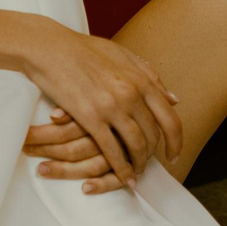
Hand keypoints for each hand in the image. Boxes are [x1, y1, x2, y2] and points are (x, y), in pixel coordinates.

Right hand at [18, 26, 180, 192]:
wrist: (50, 48)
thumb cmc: (84, 50)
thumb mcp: (123, 56)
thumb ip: (149, 76)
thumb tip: (173, 98)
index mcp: (141, 80)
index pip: (170, 118)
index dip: (175, 140)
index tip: (173, 153)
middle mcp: (132, 94)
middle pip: (153, 135)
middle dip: (154, 154)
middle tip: (150, 165)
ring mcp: (112, 107)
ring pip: (136, 145)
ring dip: (138, 163)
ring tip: (136, 173)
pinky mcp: (91, 118)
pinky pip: (112, 150)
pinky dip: (121, 168)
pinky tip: (123, 177)